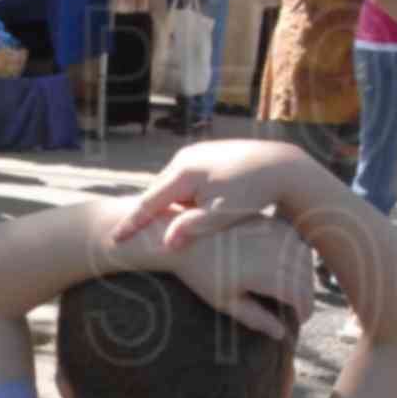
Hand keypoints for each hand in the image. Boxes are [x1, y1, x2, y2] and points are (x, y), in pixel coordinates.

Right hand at [114, 139, 302, 248]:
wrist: (282, 165)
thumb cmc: (253, 193)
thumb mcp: (223, 214)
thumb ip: (193, 228)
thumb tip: (167, 244)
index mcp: (184, 173)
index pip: (149, 203)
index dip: (132, 224)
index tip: (114, 240)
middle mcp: (184, 158)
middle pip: (157, 192)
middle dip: (143, 213)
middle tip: (123, 235)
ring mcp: (195, 153)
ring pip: (171, 186)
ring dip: (162, 205)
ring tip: (146, 226)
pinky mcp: (206, 154)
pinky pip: (184, 180)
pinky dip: (178, 197)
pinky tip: (177, 211)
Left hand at [171, 218, 314, 340]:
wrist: (186, 236)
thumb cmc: (202, 274)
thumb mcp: (225, 303)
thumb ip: (256, 318)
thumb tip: (280, 333)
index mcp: (267, 273)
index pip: (300, 296)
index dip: (303, 311)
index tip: (299, 320)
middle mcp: (275, 250)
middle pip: (305, 278)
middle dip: (305, 295)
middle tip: (299, 309)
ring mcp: (274, 232)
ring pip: (304, 258)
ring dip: (304, 275)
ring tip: (294, 289)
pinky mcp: (270, 221)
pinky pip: (295, 240)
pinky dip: (297, 255)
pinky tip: (288, 267)